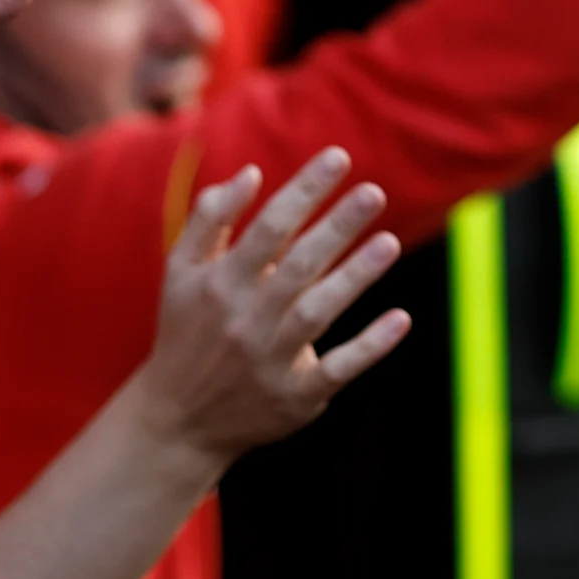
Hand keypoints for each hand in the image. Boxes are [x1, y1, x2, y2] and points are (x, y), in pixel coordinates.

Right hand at [135, 148, 410, 459]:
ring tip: (389, 242)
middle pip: (298, 266)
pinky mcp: (295, 397)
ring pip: (317, 312)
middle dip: (337, 227)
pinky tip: (401, 319)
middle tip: (374, 192)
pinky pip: (336, 369)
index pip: (268, 227)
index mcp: (220, 284)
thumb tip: (250, 173)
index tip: (339, 157)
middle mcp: (245, 319)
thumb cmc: (187, 331)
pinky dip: (369, 347)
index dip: (304, 191)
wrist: (177, 421)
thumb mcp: (180, 273)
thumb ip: (209, 219)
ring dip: (355, 277)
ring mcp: (270, 360)